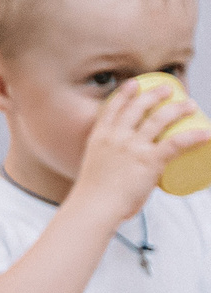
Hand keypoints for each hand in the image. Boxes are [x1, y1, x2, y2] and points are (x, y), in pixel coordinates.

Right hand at [69, 75, 208, 223]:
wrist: (93, 207)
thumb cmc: (92, 196)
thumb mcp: (95, 169)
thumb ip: (110, 165)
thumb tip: (127, 171)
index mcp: (99, 138)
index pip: (112, 108)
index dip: (125, 93)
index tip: (135, 84)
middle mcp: (116, 137)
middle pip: (138, 107)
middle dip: (155, 94)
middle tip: (168, 90)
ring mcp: (133, 147)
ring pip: (160, 120)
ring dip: (178, 109)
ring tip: (190, 104)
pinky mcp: (149, 161)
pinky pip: (177, 143)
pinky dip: (194, 137)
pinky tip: (206, 133)